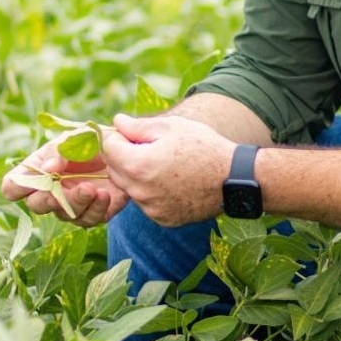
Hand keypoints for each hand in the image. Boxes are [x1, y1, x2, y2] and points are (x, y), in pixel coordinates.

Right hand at [1, 134, 128, 226]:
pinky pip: (89, 220)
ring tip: (93, 189)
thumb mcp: (77, 136)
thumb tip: (47, 170)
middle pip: (37, 204)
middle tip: (66, 187)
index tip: (35, 179)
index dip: (17, 186)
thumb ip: (60, 151)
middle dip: (51, 198)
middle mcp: (52, 190)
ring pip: (65, 215)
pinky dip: (97, 209)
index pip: (13, 186)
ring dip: (78, 203)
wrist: (127, 148)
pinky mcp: (95, 211)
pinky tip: (106, 195)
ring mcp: (72, 203)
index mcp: (40, 169)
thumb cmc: (95, 139)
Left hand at [102, 114, 234, 226]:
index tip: (133, 134)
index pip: (108, 148)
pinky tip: (173, 181)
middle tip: (151, 147)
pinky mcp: (163, 219)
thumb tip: (116, 121)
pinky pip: (147, 203)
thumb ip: (138, 126)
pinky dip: (153, 192)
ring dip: (138, 175)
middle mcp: (140, 191)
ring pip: (130, 188)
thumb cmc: (203, 146)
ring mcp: (151, 208)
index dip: (118, 137)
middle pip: (115, 171)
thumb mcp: (172, 127)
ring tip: (165, 164)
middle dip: (125, 157)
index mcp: (139, 165)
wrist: (232, 178)